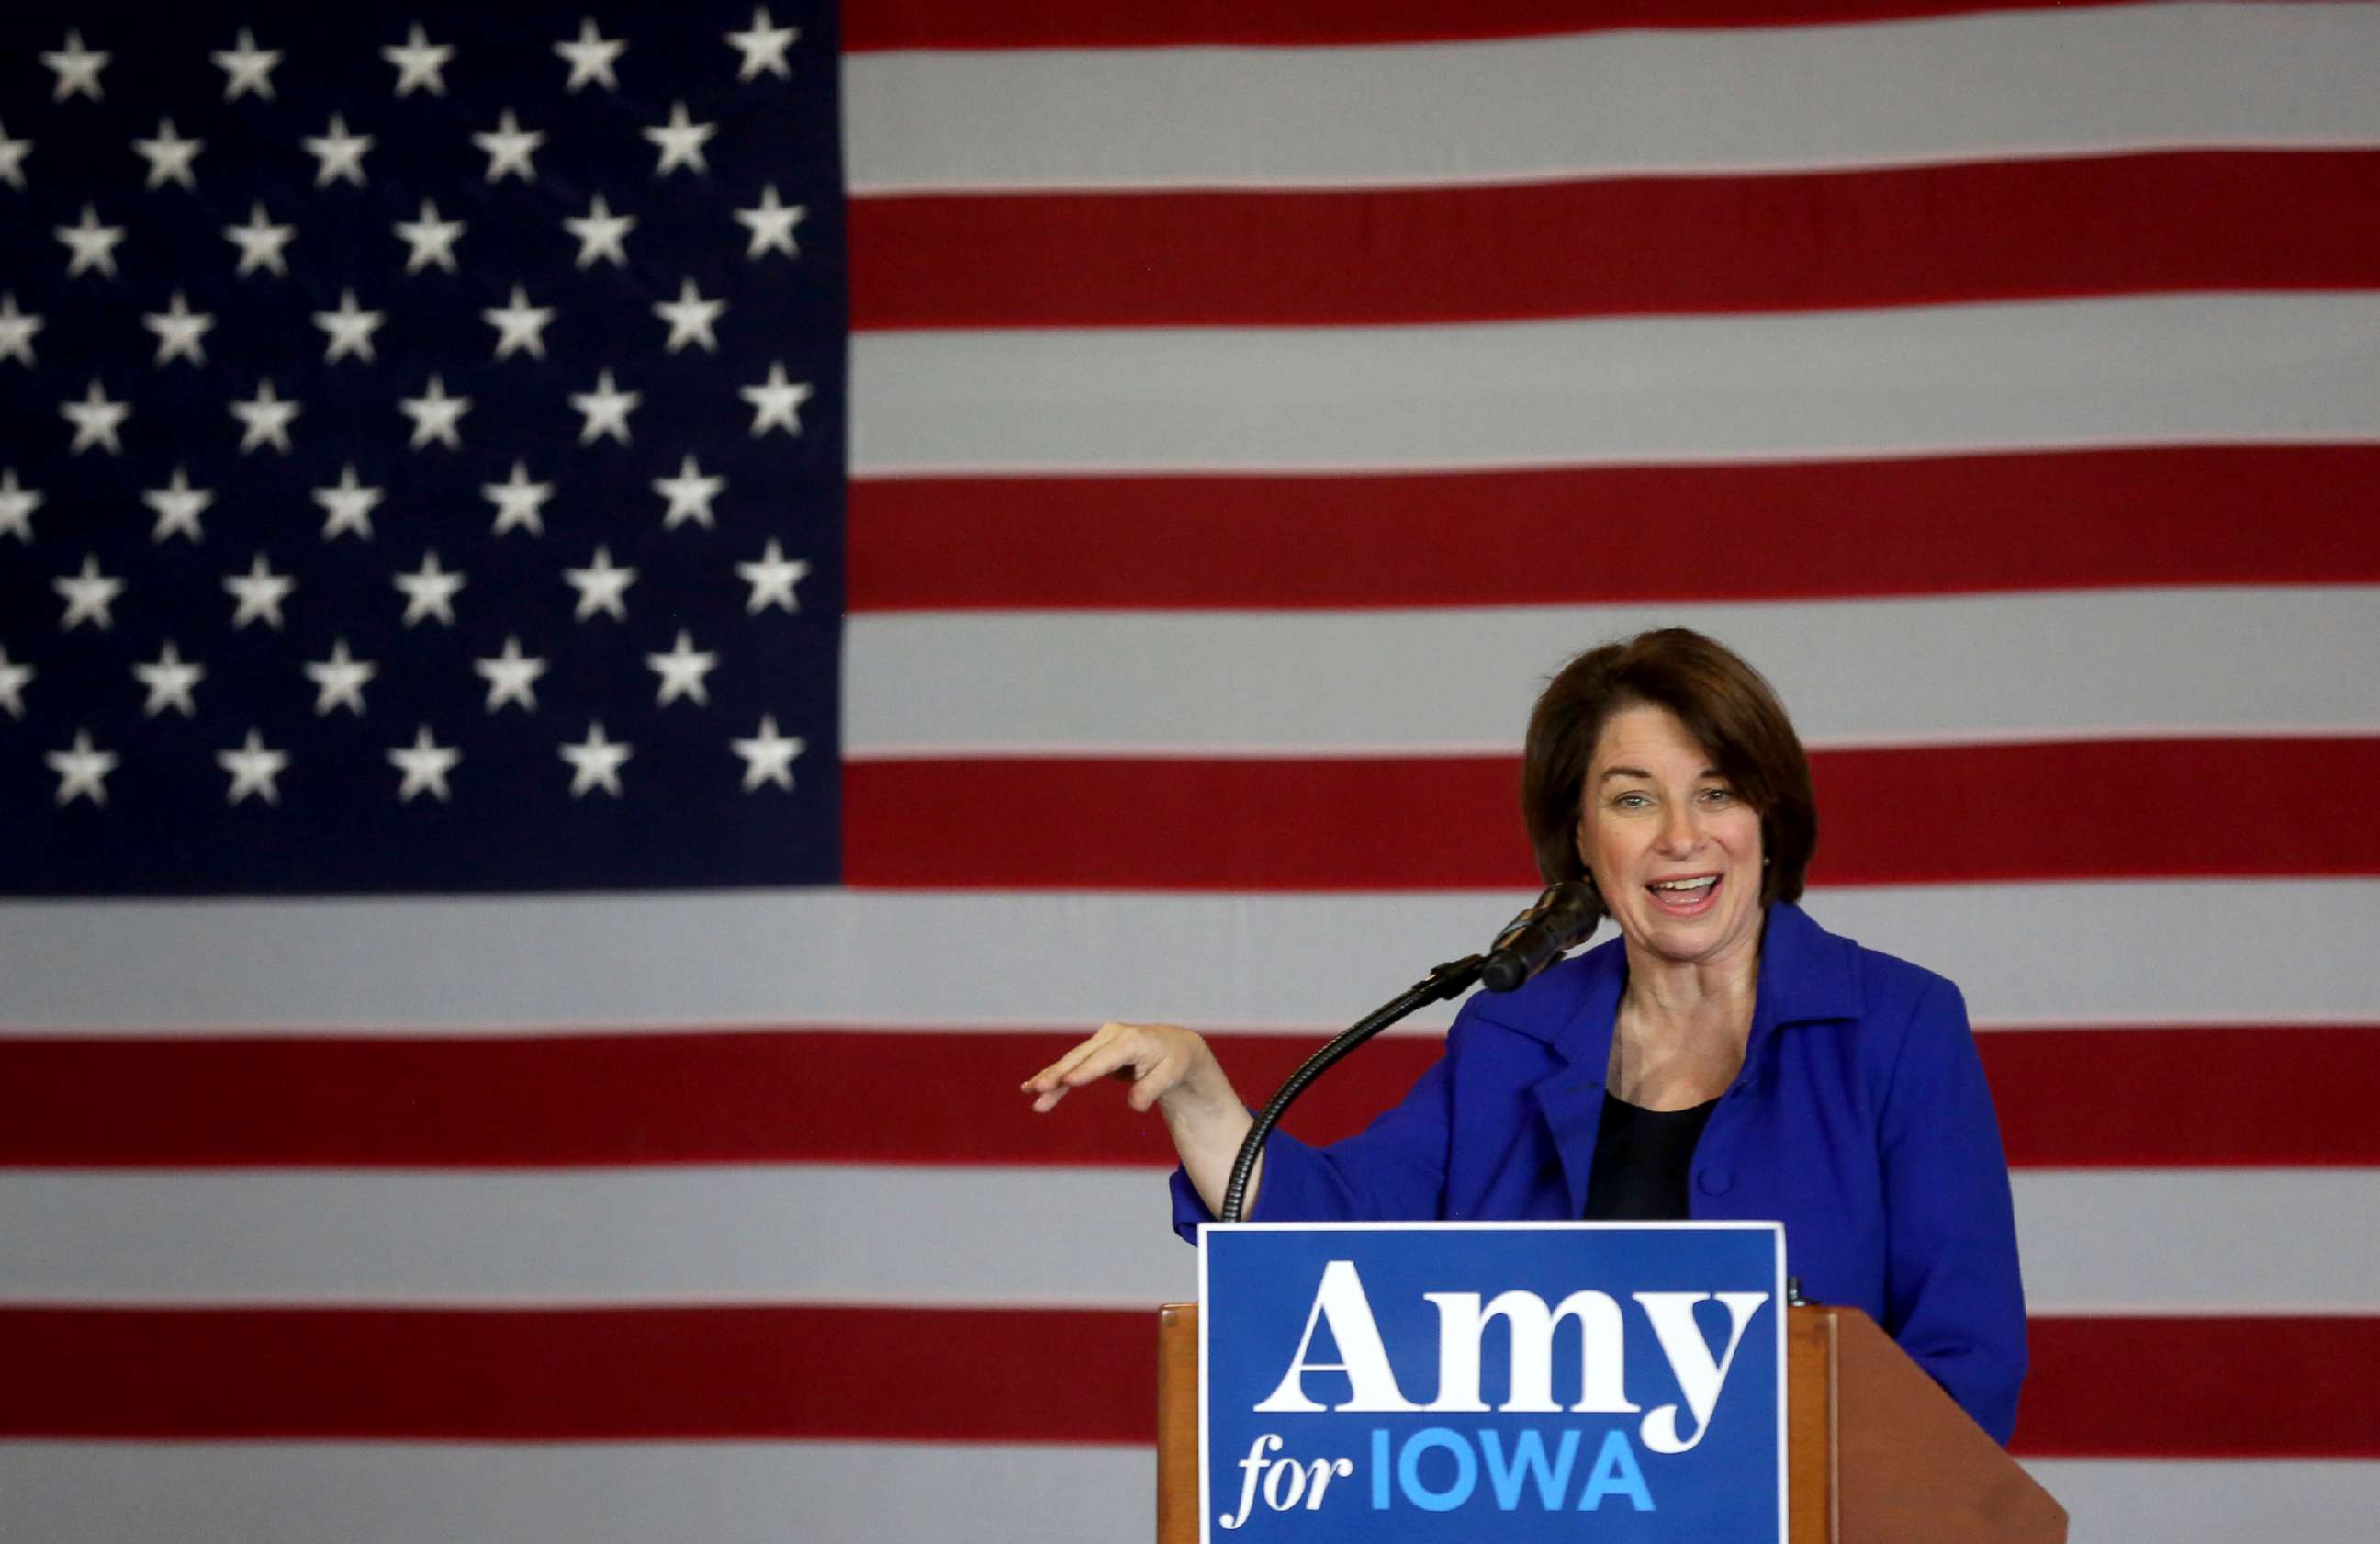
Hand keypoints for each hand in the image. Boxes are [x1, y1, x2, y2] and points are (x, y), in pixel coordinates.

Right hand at [1021, 1022, 1259, 1215]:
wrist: (1174, 1046)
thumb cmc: (1173, 1062)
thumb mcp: (1170, 1076)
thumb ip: (1151, 1089)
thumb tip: (1135, 1104)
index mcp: (1130, 1040)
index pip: (1104, 1059)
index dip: (1086, 1071)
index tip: (1067, 1082)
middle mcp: (1111, 1036)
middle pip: (1079, 1059)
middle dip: (1057, 1075)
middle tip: (1036, 1090)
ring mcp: (1100, 1041)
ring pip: (1071, 1062)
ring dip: (1049, 1078)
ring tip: (1028, 1092)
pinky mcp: (1094, 1051)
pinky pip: (1072, 1066)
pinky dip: (1055, 1077)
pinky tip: (1034, 1087)